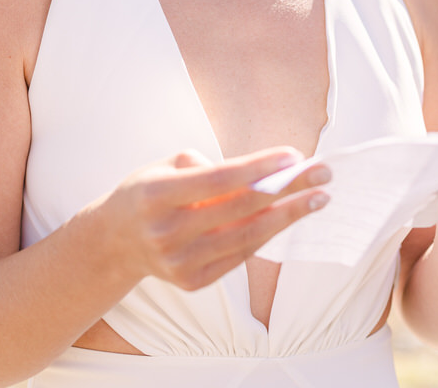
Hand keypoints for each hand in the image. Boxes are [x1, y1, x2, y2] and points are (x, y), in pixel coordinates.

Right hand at [102, 147, 330, 290]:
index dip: (258, 168)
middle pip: (239, 210)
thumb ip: (204, 166)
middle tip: (322, 174)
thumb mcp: (161, 167)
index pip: (217, 180)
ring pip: (246, 237)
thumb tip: (256, 173)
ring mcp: (179, 263)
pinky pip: (240, 255)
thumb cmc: (147, 193)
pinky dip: (267, 235)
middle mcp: (166, 233)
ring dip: (288, 216)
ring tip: (318, 198)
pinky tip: (289, 217)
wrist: (114, 243)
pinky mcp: (192, 282)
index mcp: (155, 196)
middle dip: (286, 190)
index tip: (293, 155)